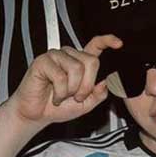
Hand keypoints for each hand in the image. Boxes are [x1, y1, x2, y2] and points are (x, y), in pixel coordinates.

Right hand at [8, 34, 122, 126]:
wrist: (37, 114)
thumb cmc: (59, 107)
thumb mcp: (87, 103)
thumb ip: (99, 93)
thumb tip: (107, 81)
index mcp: (81, 63)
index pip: (96, 46)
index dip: (107, 41)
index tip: (118, 44)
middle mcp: (69, 56)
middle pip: (91, 61)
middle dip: (87, 85)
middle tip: (77, 96)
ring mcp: (56, 57)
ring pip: (77, 68)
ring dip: (72, 89)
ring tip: (63, 95)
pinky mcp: (43, 62)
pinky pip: (61, 76)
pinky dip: (60, 92)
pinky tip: (54, 95)